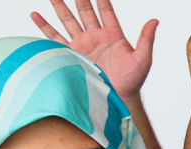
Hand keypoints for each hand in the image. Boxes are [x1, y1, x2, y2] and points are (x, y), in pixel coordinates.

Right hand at [32, 0, 155, 97]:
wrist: (115, 97)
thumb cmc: (132, 80)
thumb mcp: (143, 58)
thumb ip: (146, 38)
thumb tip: (155, 20)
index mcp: (113, 35)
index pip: (106, 11)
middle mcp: (96, 36)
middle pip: (85, 11)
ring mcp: (82, 44)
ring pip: (68, 20)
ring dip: (60, 7)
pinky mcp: (70, 53)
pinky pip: (54, 37)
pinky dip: (44, 25)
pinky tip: (35, 14)